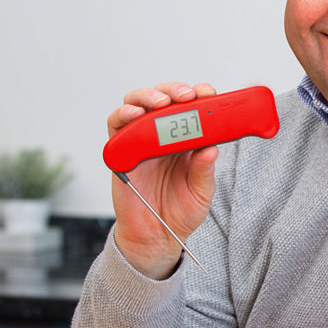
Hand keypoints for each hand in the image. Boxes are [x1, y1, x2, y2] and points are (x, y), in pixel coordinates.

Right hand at [109, 82, 218, 278]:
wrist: (156, 237)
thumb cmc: (180, 212)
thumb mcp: (201, 192)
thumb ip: (204, 171)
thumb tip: (211, 148)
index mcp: (186, 141)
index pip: (191, 109)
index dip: (199, 96)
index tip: (209, 93)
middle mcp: (162, 136)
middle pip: (163, 99)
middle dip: (174, 91)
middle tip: (186, 96)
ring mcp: (140, 141)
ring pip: (137, 104)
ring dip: (148, 97)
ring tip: (161, 103)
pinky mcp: (121, 152)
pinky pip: (116, 126)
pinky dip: (124, 115)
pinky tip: (135, 115)